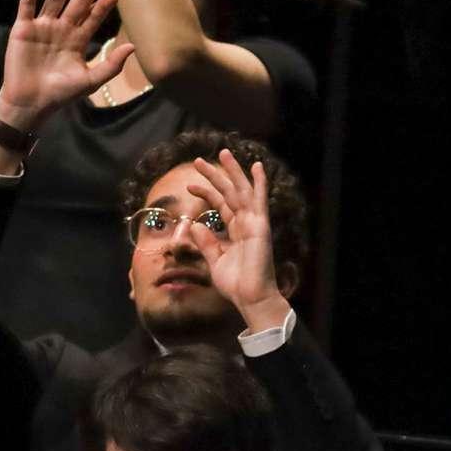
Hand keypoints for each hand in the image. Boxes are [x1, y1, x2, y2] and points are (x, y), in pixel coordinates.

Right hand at [0, 0, 128, 130]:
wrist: (31, 102)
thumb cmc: (61, 94)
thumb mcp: (91, 80)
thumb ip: (112, 64)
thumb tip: (133, 46)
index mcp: (77, 41)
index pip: (93, 18)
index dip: (103, 7)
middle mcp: (61, 30)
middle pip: (78, 2)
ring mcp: (42, 27)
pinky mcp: (23, 28)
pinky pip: (28, 3)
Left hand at [183, 149, 286, 331]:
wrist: (250, 297)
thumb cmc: (235, 284)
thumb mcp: (214, 260)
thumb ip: (206, 242)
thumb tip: (194, 226)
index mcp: (236, 232)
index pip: (221, 205)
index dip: (206, 193)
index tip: (190, 185)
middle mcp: (246, 224)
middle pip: (230, 193)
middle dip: (216, 176)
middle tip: (200, 160)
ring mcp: (254, 224)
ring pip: (241, 191)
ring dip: (232, 172)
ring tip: (222, 152)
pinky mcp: (260, 227)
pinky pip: (258, 201)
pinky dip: (259, 183)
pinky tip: (257, 167)